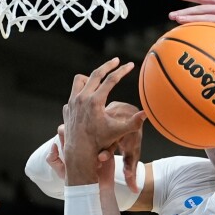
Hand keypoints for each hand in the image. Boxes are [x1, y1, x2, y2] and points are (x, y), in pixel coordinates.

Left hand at [62, 58, 146, 185]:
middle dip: (108, 66)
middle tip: (117, 61)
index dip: (123, 71)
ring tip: (99, 80)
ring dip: (90, 78)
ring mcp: (72, 102)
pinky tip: (88, 99)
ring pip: (80, 80)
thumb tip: (146, 113)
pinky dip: (82, 93)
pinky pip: (74, 94)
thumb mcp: (118, 132)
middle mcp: (82, 98)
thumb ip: (133, 122)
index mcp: (95, 101)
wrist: (79, 153)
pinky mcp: (67, 108)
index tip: (130, 65)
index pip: (111, 80)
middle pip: (96, 74)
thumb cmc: (100, 142)